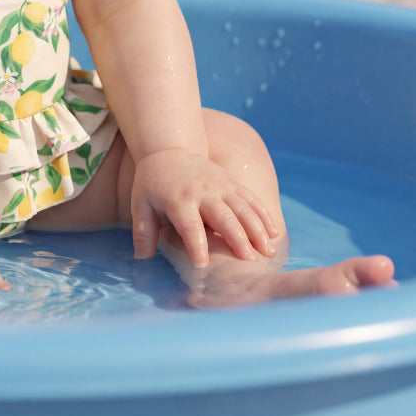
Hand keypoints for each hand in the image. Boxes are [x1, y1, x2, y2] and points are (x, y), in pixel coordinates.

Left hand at [130, 149, 277, 267]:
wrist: (169, 149)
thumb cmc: (153, 184)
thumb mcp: (141, 205)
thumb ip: (143, 232)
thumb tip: (142, 259)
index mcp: (178, 200)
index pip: (189, 225)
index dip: (196, 244)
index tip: (202, 265)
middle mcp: (202, 192)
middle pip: (223, 217)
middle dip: (236, 238)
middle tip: (249, 261)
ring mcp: (220, 185)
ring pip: (243, 207)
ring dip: (257, 229)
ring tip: (269, 251)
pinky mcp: (231, 182)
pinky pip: (250, 198)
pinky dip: (263, 214)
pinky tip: (274, 232)